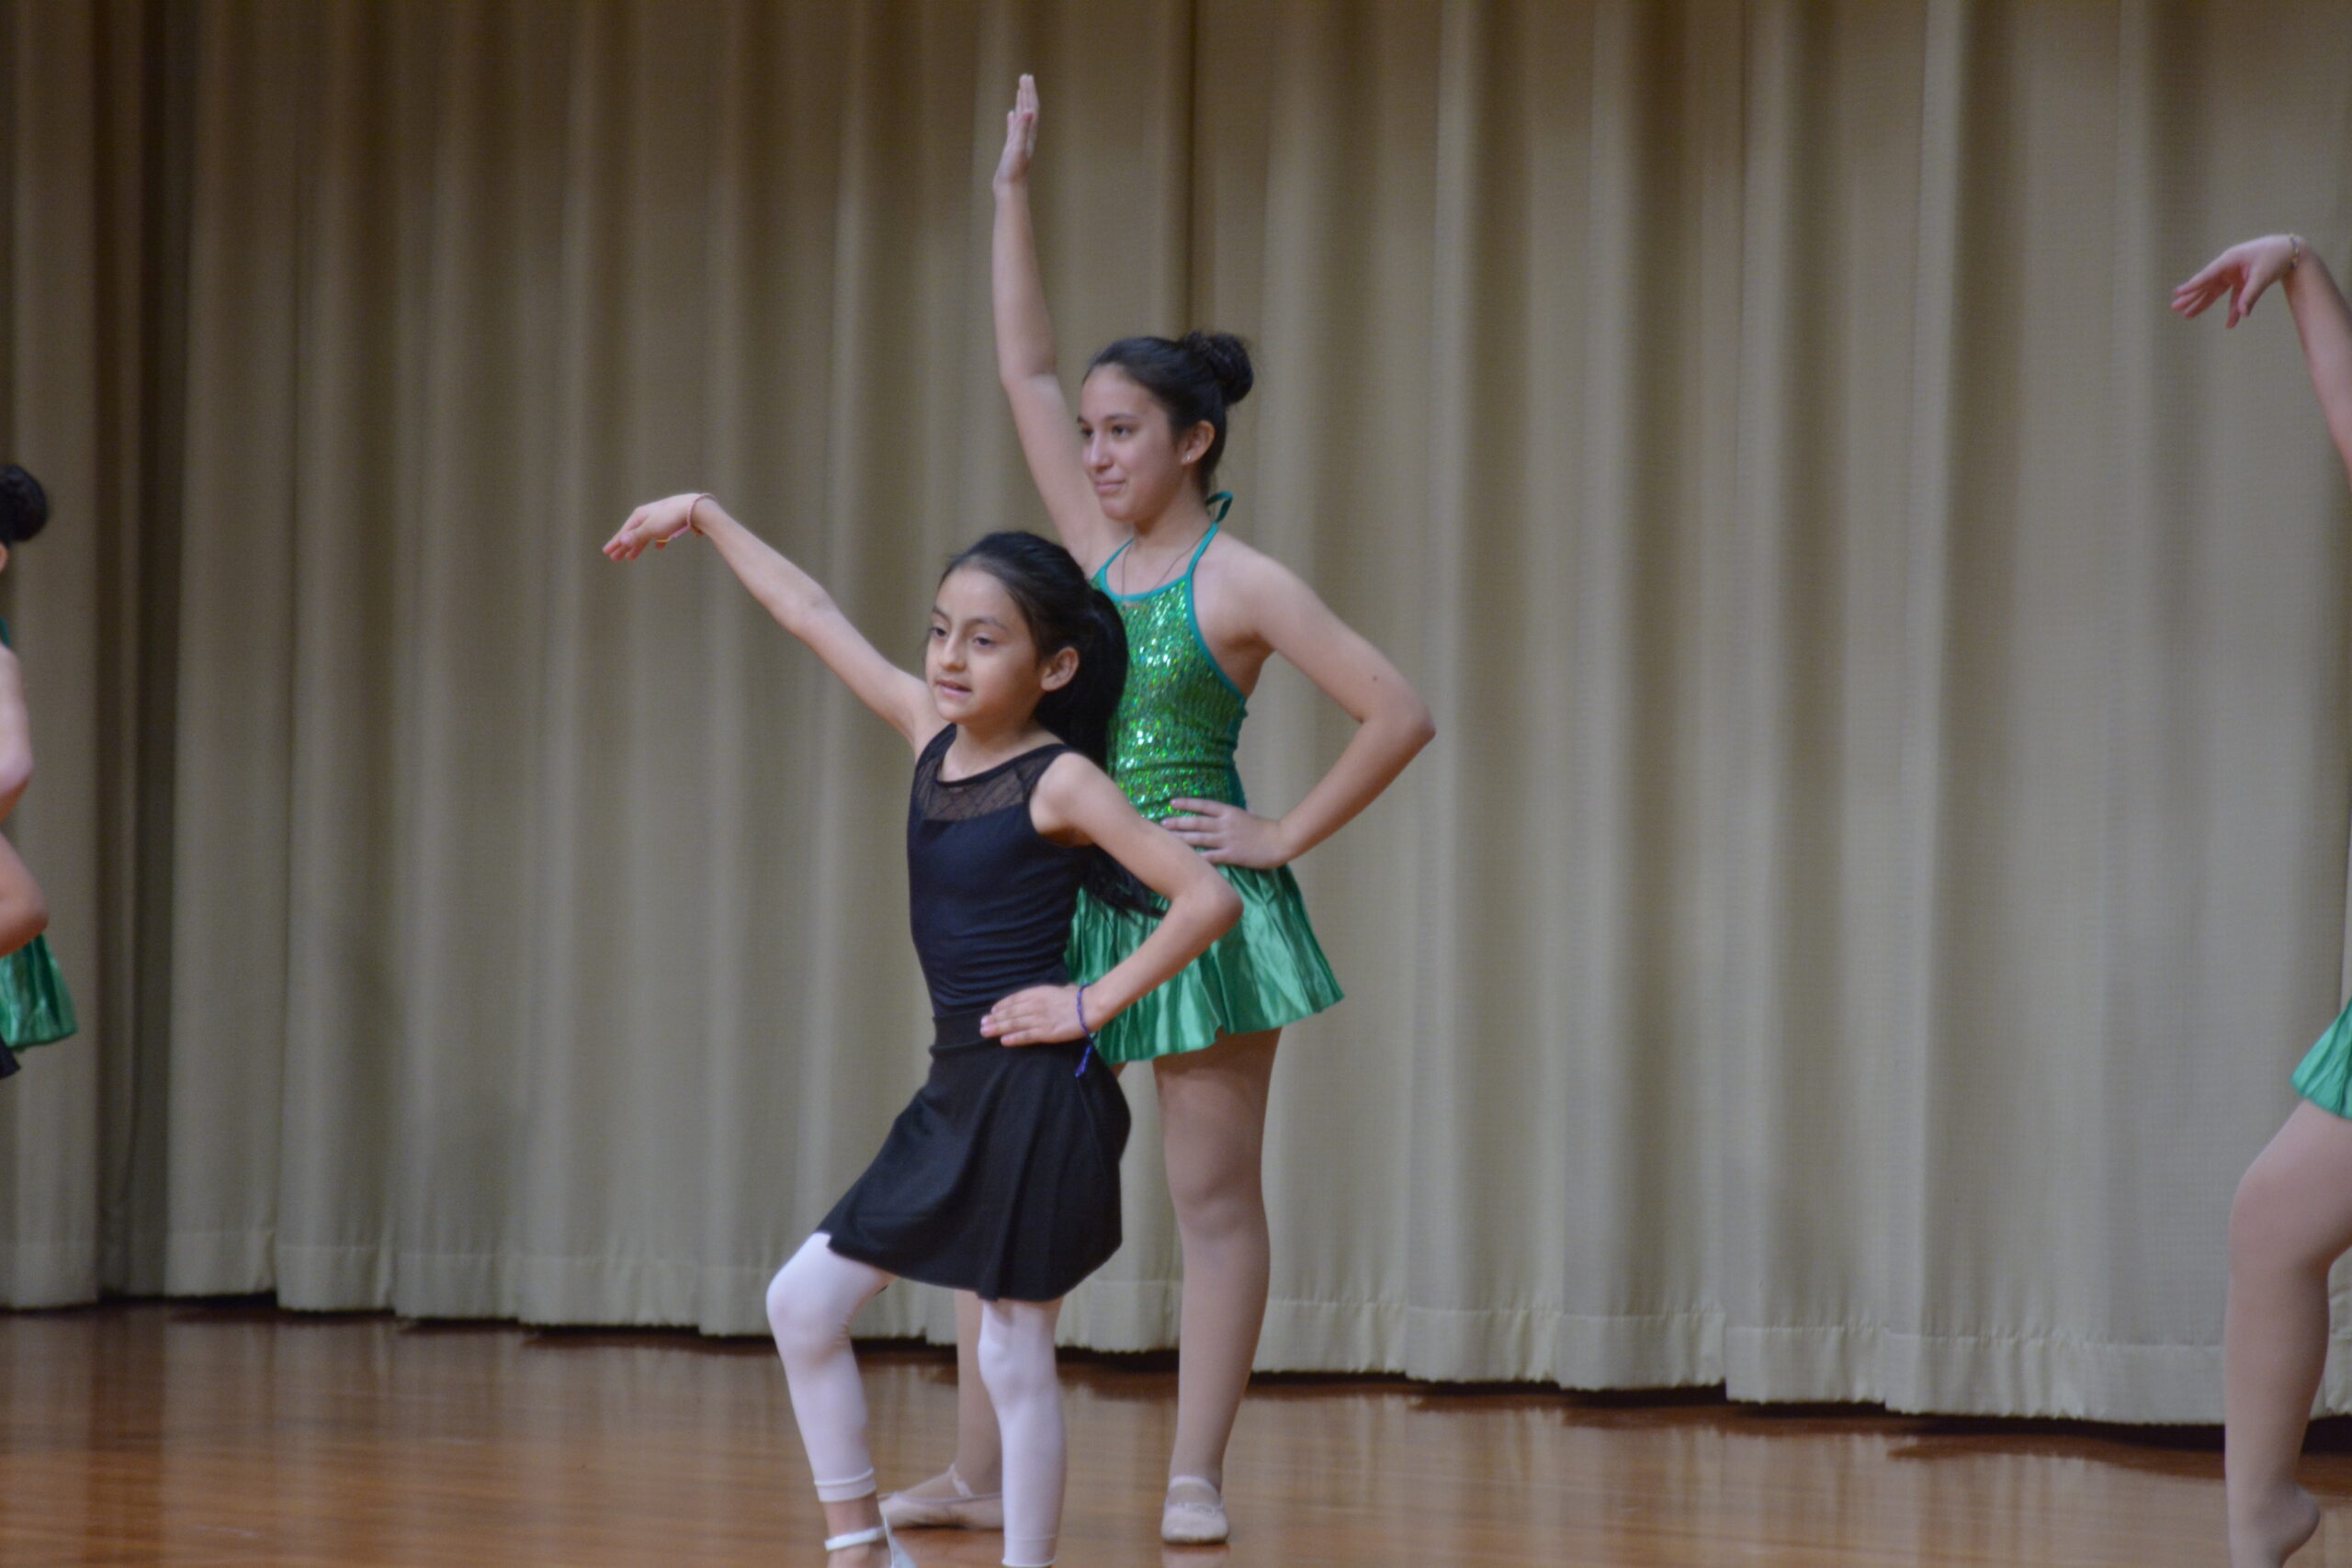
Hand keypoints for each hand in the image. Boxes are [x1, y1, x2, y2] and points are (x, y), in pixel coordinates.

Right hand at [603, 494, 707, 560]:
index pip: (624, 532)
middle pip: (633, 534)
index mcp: (640, 516)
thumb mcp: (651, 528)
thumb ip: (637, 535)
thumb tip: (622, 540)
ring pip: (645, 535)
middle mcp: (648, 516)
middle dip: (624, 547)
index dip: (615, 543)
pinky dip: (657, 541)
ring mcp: (660, 519)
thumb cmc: (671, 518)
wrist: (695, 508)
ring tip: (631, 557)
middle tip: (615, 559)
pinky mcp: (672, 522)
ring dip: (638, 546)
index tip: (606, 553)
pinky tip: (658, 547)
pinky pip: (661, 534)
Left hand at [982, 983, 1084, 1045]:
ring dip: (998, 1028)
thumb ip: (1054, 992)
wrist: (1090, 1006)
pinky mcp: (1044, 1032)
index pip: (1014, 999)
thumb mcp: (1063, 988)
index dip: (1002, 1006)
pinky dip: (1013, 1038)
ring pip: (1013, 1024)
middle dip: (994, 1019)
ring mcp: (1038, 1019)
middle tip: (982, 1024)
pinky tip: (1003, 1041)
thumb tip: (1060, 991)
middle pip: (1010, 1012)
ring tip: (986, 1032)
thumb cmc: (1080, 996)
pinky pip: (1025, 1036)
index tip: (992, 1011)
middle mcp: (1034, 1005)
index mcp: (1038, 992)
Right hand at [994, 74, 1037, 188]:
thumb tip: (1028, 111)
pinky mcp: (1012, 149)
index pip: (1031, 108)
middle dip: (1027, 93)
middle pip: (1028, 109)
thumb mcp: (1016, 148)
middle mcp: (1027, 136)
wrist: (1010, 189)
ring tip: (1019, 90)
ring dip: (1021, 103)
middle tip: (1024, 77)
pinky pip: (1013, 130)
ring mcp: (1019, 142)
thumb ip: (1022, 129)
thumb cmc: (1014, 171)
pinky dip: (1013, 120)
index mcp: (1029, 134)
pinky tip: (1011, 115)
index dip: (1029, 92)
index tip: (1026, 77)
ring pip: (1022, 118)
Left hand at [1165, 798, 1290, 867]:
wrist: (1279, 841)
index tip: (1172, 803)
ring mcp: (1227, 839)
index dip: (1187, 803)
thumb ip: (1243, 809)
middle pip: (1196, 822)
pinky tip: (1184, 859)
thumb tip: (1244, 804)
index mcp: (1229, 812)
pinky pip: (1210, 856)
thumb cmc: (1266, 828)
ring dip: (1181, 838)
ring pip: (1199, 838)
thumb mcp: (1251, 814)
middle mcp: (1224, 824)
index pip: (1203, 805)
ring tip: (1167, 838)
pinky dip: (1197, 857)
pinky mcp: (1231, 854)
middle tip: (1162, 823)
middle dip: (1178, 822)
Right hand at [2173, 235, 2299, 327]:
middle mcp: (2228, 267)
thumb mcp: (2263, 276)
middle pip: (2206, 285)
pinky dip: (2233, 310)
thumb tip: (2243, 315)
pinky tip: (2230, 324)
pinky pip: (2234, 298)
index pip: (2207, 276)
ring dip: (2203, 304)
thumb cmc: (2275, 258)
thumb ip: (2250, 295)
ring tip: (2188, 316)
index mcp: (2229, 260)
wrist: (2291, 251)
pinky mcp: (2242, 281)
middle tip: (2175, 308)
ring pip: (2215, 292)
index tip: (2177, 293)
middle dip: (2191, 297)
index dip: (2192, 286)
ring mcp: (2234, 275)